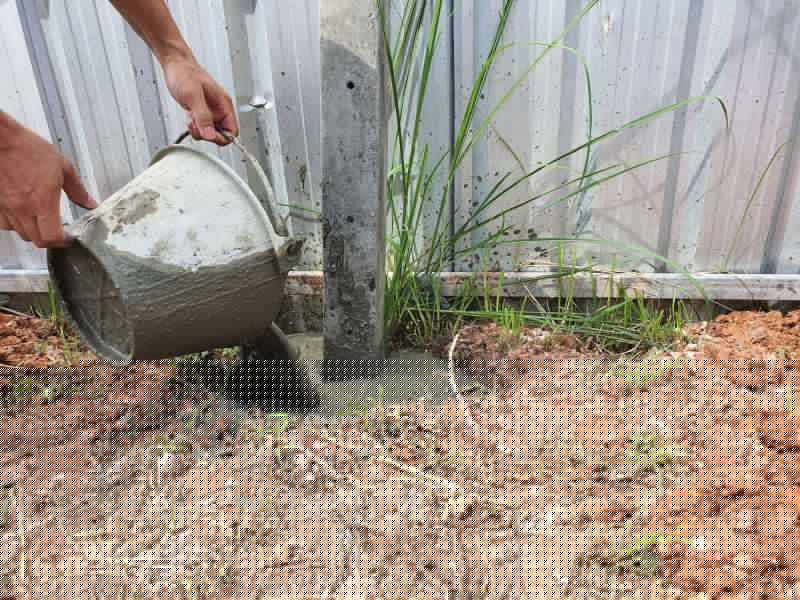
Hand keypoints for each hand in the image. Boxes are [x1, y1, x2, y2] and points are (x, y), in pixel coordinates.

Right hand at [0, 116, 96, 248]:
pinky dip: (14, 224)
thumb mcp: (62, 166)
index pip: (51, 238)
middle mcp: (23, 209)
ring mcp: (6, 208)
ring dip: (32, 231)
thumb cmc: (28, 148)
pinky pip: (4, 224)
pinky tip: (21, 213)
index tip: (68, 238)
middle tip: (57, 231)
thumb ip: (77, 189)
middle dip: (49, 239)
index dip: (62, 242)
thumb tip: (90, 203)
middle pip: (36, 240)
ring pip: (20, 233)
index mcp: (43, 202)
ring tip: (40, 220)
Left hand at [163, 57, 238, 145]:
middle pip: (222, 134)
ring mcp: (211, 112)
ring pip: (211, 132)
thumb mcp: (193, 95)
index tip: (209, 135)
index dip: (222, 137)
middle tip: (197, 125)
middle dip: (208, 134)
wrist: (175, 64)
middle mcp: (219, 109)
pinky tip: (189, 118)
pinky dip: (194, 127)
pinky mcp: (201, 112)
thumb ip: (203, 116)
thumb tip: (210, 135)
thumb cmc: (185, 73)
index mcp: (224, 104)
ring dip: (200, 131)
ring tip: (191, 120)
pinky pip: (202, 127)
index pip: (233, 131)